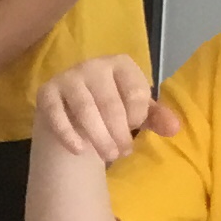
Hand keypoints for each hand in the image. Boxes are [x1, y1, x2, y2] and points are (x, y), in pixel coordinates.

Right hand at [37, 57, 180, 163]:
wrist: (72, 108)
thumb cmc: (112, 107)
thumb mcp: (137, 111)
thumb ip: (157, 118)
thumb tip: (174, 128)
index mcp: (120, 64)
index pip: (135, 92)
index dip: (138, 117)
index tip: (135, 129)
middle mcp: (93, 65)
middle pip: (110, 103)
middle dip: (119, 134)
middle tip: (122, 153)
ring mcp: (68, 78)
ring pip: (85, 110)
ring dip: (99, 138)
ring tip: (108, 156)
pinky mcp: (46, 93)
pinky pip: (57, 116)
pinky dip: (69, 136)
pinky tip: (80, 152)